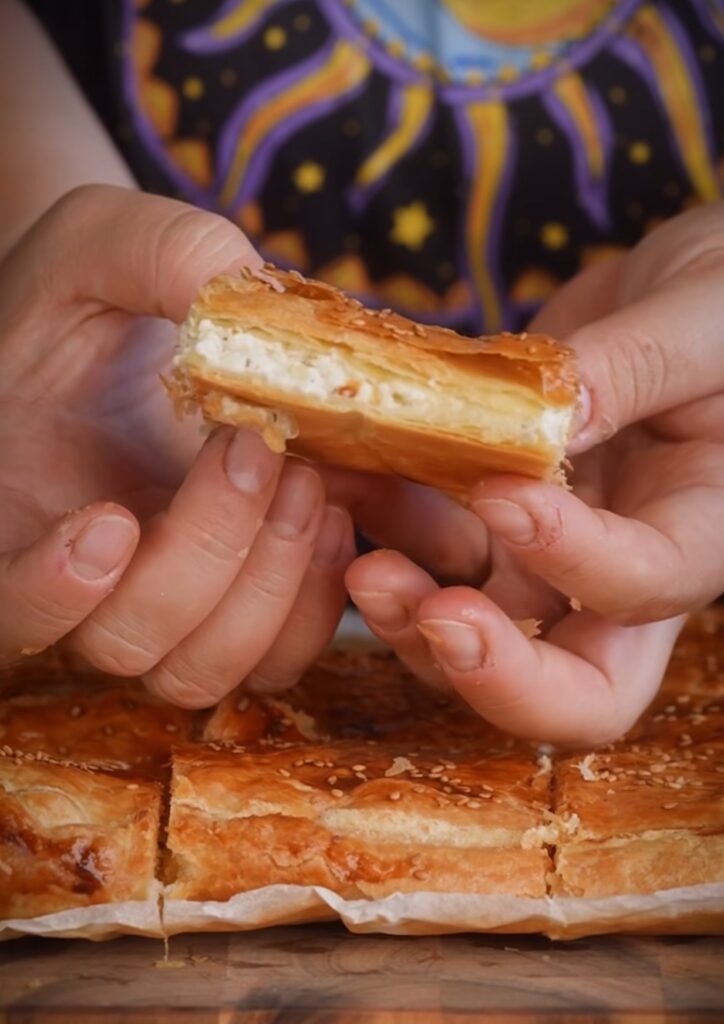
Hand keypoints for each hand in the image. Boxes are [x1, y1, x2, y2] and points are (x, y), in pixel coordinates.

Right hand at [0, 186, 354, 704]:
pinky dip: (315, 603)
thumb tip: (239, 290)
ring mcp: (162, 610)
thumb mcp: (103, 244)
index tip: (110, 522)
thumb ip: (155, 255)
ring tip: (308, 482)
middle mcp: (85, 587)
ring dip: (270, 585)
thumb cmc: (94, 295)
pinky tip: (335, 516)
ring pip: (206, 669)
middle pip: (128, 639)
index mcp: (16, 515)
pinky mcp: (234, 612)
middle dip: (207, 551)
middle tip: (259, 450)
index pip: (5, 604)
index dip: (50, 591)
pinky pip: (275, 659)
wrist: (130, 332)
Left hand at [346, 203, 723, 745]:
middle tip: (428, 612)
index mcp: (702, 526)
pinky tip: (344, 477)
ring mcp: (549, 553)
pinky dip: (383, 528)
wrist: (678, 289)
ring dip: (407, 606)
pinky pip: (431, 550)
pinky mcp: (494, 519)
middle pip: (571, 689)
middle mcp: (622, 566)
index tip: (507, 491)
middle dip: (491, 672)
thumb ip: (634, 367)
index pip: (642, 587)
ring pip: (478, 631)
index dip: (572, 559)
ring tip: (352, 530)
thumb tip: (545, 425)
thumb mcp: (706, 316)